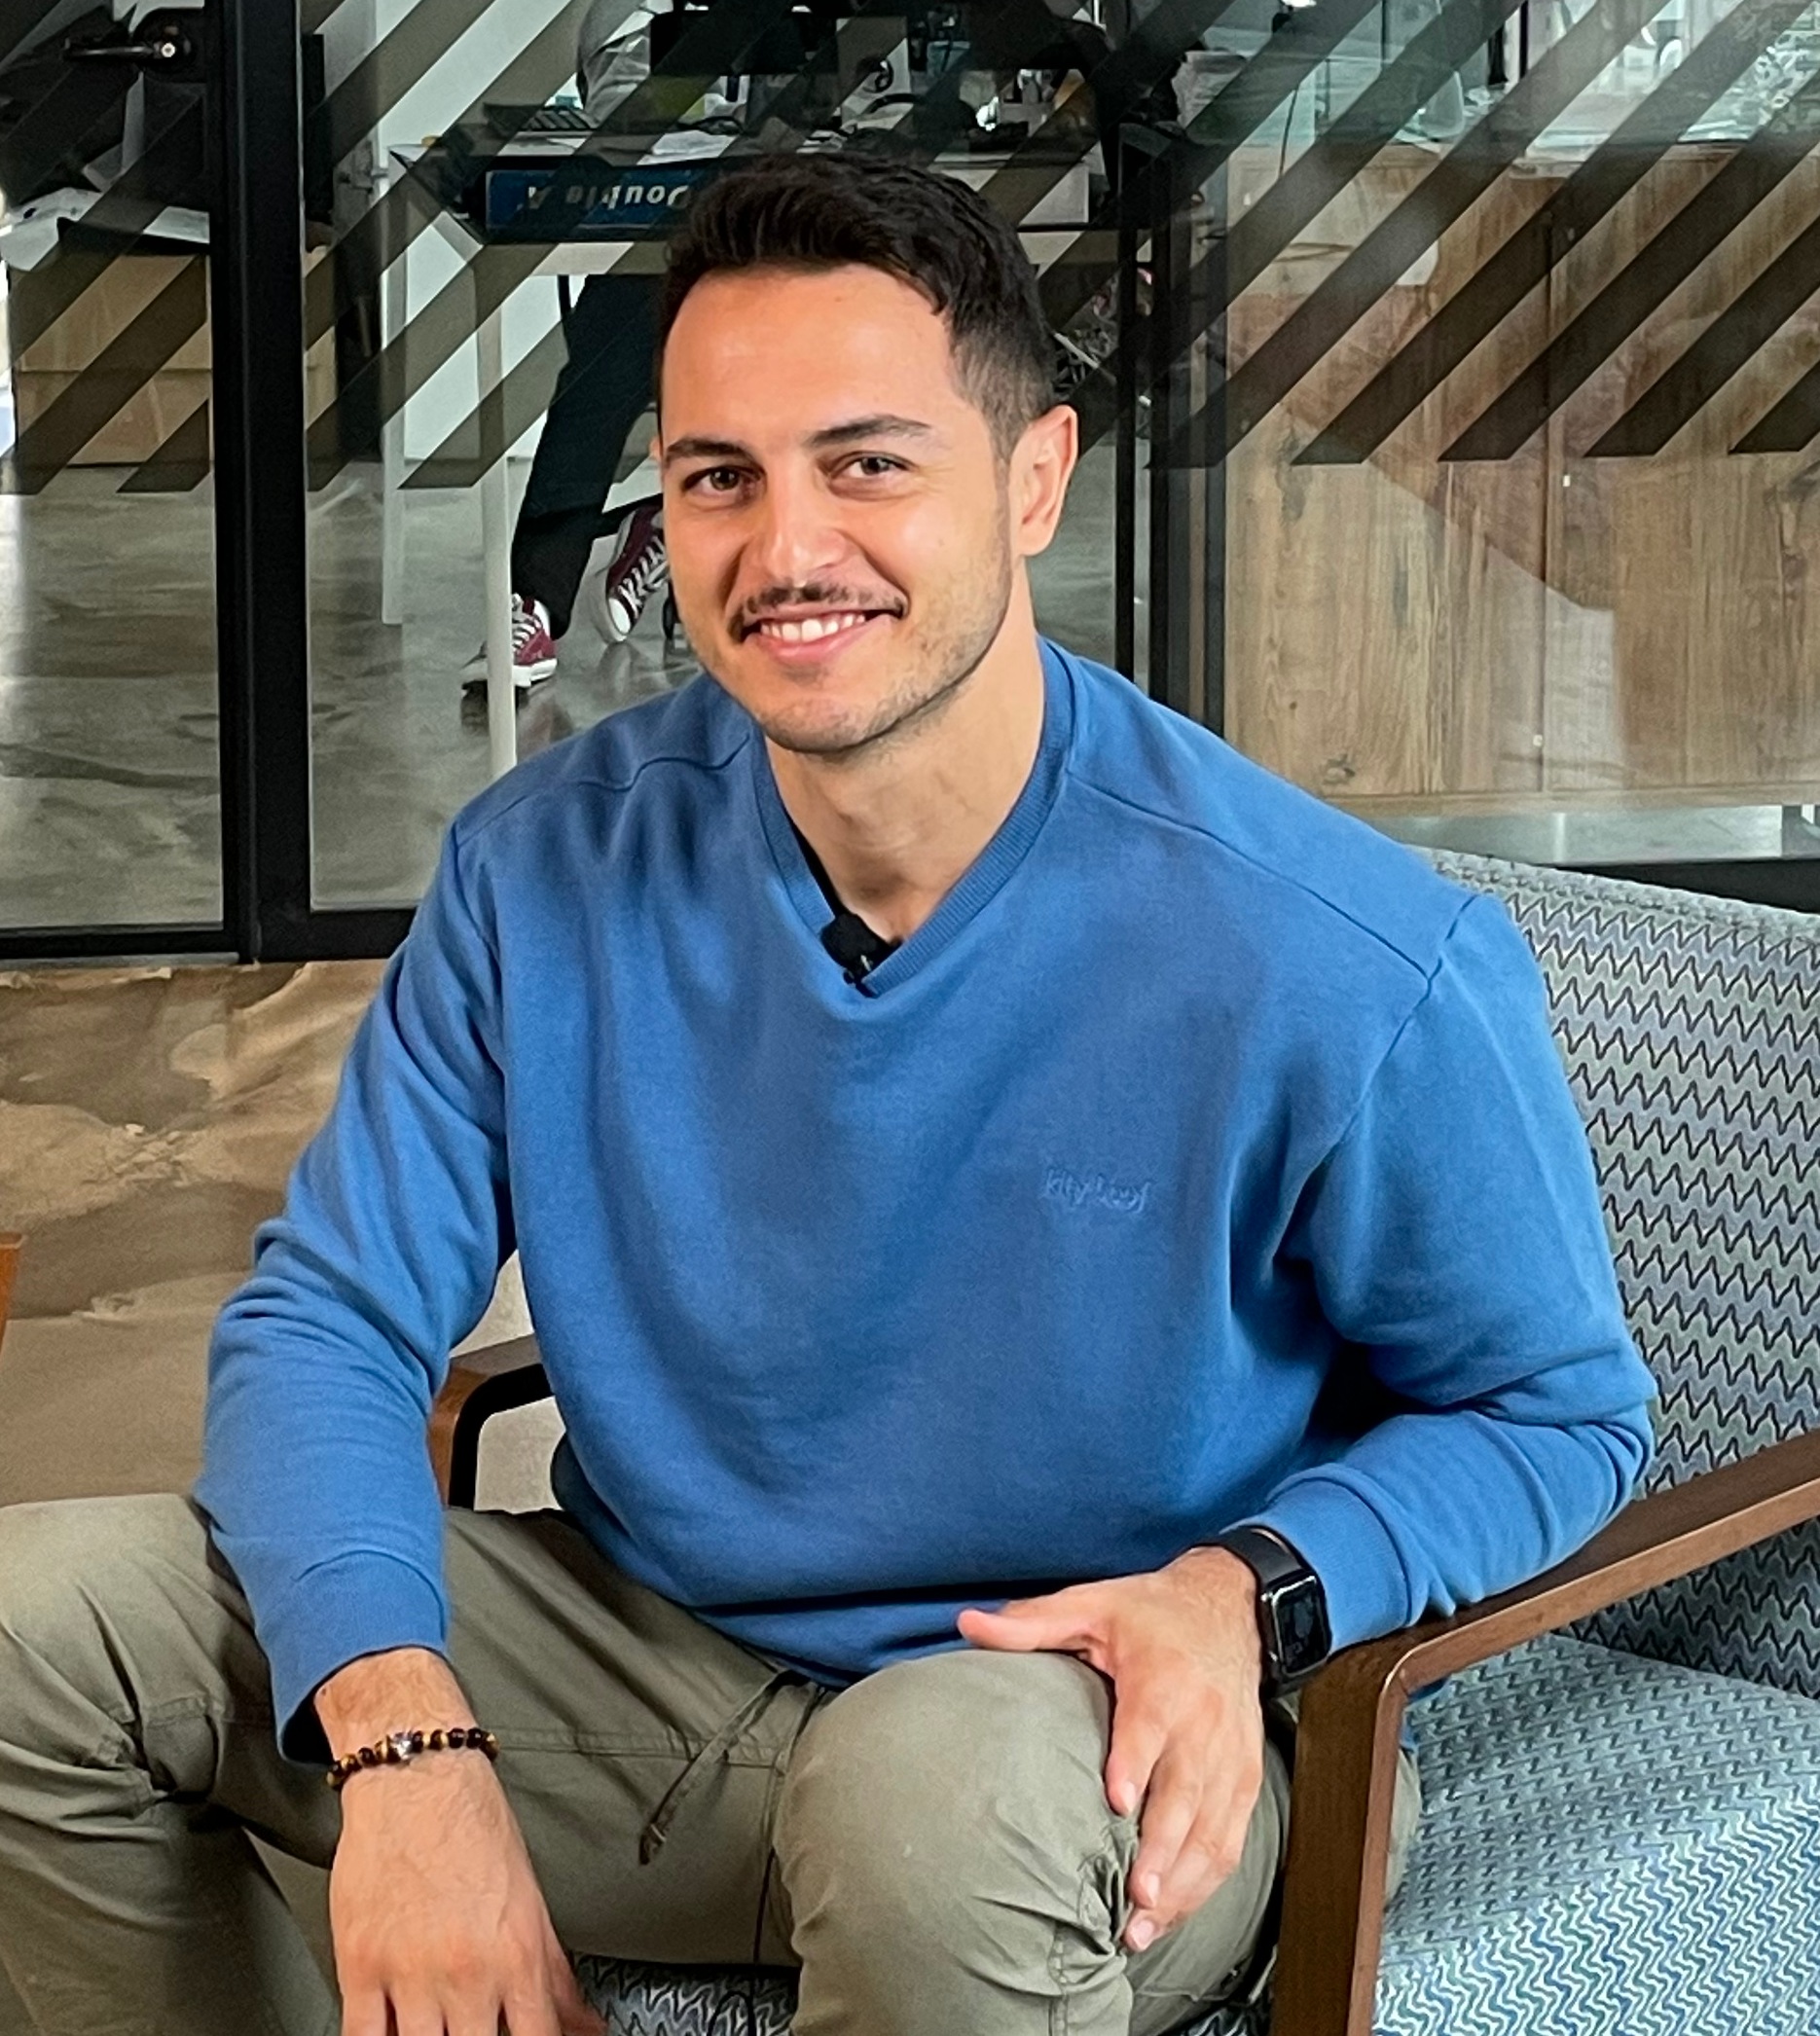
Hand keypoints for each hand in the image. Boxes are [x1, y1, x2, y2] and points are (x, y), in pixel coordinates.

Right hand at [317, 1650, 604, 2035]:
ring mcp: (411, 1974)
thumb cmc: (473, 1829)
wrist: (417, 1777)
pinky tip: (394, 2034)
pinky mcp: (360, 1968)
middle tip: (474, 2030)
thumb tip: (585, 2026)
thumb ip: (555, 1976)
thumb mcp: (531, 1901)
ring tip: (440, 2028)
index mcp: (517, 1956)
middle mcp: (467, 1971)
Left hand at [957, 1549, 1264, 1952]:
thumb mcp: (1091, 1603)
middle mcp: (1203, 1723)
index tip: (1117, 1802)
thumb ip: (1032, 1623)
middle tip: (1134, 1897)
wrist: (1227, 1608)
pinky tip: (1171, 1913)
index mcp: (1163, 1679)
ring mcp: (1230, 1757)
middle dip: (1162, 1850)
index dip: (1136, 1763)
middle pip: (1186, 1793)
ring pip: (1213, 1829)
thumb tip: (968, 1626)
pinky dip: (1205, 1882)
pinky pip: (1231, 1839)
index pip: (1151, 1725)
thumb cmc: (1153, 1613)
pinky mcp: (1244, 1780)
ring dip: (1183, 1883)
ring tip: (1144, 1927)